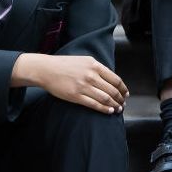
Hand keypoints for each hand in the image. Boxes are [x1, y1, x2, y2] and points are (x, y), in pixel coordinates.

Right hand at [11, 53, 128, 114]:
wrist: (46, 69)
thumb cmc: (65, 65)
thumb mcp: (84, 61)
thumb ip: (97, 69)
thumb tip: (110, 79)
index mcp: (95, 65)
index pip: (115, 79)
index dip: (123, 88)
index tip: (125, 93)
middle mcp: (91, 75)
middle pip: (112, 90)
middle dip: (120, 98)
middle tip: (123, 103)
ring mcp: (83, 86)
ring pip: (105, 98)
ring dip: (114, 105)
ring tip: (118, 109)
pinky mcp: (76, 96)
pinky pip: (94, 104)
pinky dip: (104, 109)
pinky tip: (109, 111)